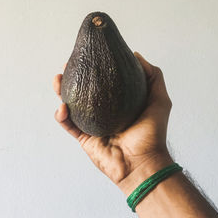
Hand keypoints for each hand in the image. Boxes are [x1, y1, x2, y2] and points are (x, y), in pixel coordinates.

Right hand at [53, 52, 172, 188]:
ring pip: (70, 105)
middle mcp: (102, 111)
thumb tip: (135, 55)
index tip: (86, 55)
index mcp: (116, 102)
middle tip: (65, 66)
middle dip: (71, 77)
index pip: (100, 81)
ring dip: (60, 92)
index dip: (91, 68)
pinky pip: (68, 125)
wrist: (143, 163)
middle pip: (81, 91)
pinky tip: (62, 108)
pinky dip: (61, 117)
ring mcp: (91, 124)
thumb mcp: (159, 99)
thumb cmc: (153, 134)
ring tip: (58, 81)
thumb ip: (153, 76)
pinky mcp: (84, 138)